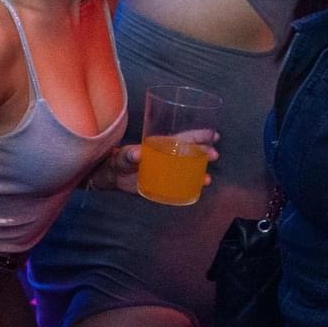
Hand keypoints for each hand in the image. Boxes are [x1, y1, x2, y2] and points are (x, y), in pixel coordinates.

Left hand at [85, 129, 218, 192]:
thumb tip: (138, 154)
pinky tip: (197, 191)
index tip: (214, 135)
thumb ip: (129, 154)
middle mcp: (168, 156)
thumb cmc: (119, 160)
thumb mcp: (123, 155)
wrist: (113, 177)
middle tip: (214, 156)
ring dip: (200, 173)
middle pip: (191, 153)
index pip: (184, 138)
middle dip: (204, 153)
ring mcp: (167, 170)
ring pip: (188, 170)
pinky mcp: (164, 183)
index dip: (199, 135)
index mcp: (162, 145)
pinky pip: (180, 185)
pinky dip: (190, 187)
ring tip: (207, 180)